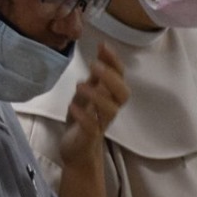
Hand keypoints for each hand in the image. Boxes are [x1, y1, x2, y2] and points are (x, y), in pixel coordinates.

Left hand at [58, 44, 128, 169]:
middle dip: (111, 77)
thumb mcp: (88, 93)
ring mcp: (101, 124)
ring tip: (80, 84)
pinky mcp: (90, 137)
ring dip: (97, 95)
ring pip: (110, 110)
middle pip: (123, 94)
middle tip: (95, 64)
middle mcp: (110, 109)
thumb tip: (102, 51)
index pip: (120, 76)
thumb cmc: (83, 119)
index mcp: (110, 97)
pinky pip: (92, 127)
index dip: (114, 61)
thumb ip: (96, 76)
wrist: (76, 150)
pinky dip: (84, 115)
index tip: (103, 45)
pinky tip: (72, 105)